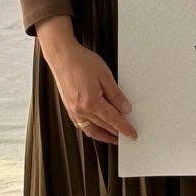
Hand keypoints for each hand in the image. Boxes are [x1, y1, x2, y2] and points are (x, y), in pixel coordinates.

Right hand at [36, 17, 136, 142]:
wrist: (63, 57)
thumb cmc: (82, 62)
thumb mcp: (105, 76)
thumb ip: (116, 95)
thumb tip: (125, 109)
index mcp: (91, 102)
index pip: (113, 120)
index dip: (124, 128)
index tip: (132, 134)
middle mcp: (81, 110)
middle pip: (103, 126)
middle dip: (116, 133)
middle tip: (126, 136)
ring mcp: (73, 111)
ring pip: (91, 130)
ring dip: (104, 135)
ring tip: (114, 137)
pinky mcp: (69, 109)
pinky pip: (82, 126)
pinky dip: (92, 130)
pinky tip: (98, 129)